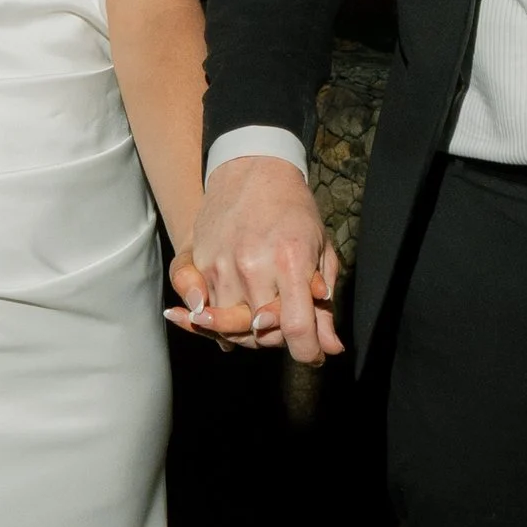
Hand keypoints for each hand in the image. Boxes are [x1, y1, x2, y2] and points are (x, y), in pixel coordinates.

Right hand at [168, 153, 342, 362]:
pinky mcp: (195, 262)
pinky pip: (196, 308)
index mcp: (289, 261)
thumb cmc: (293, 210)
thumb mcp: (320, 250)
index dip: (307, 352)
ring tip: (259, 318)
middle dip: (278, 339)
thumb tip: (331, 347)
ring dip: (244, 333)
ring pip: (228, 327)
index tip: (314, 357)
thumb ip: (323, 303)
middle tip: (287, 325)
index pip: (295, 327)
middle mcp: (250, 266)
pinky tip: (211, 321)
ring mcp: (218, 265)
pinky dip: (204, 323)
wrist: (252, 170)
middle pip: (260, 334)